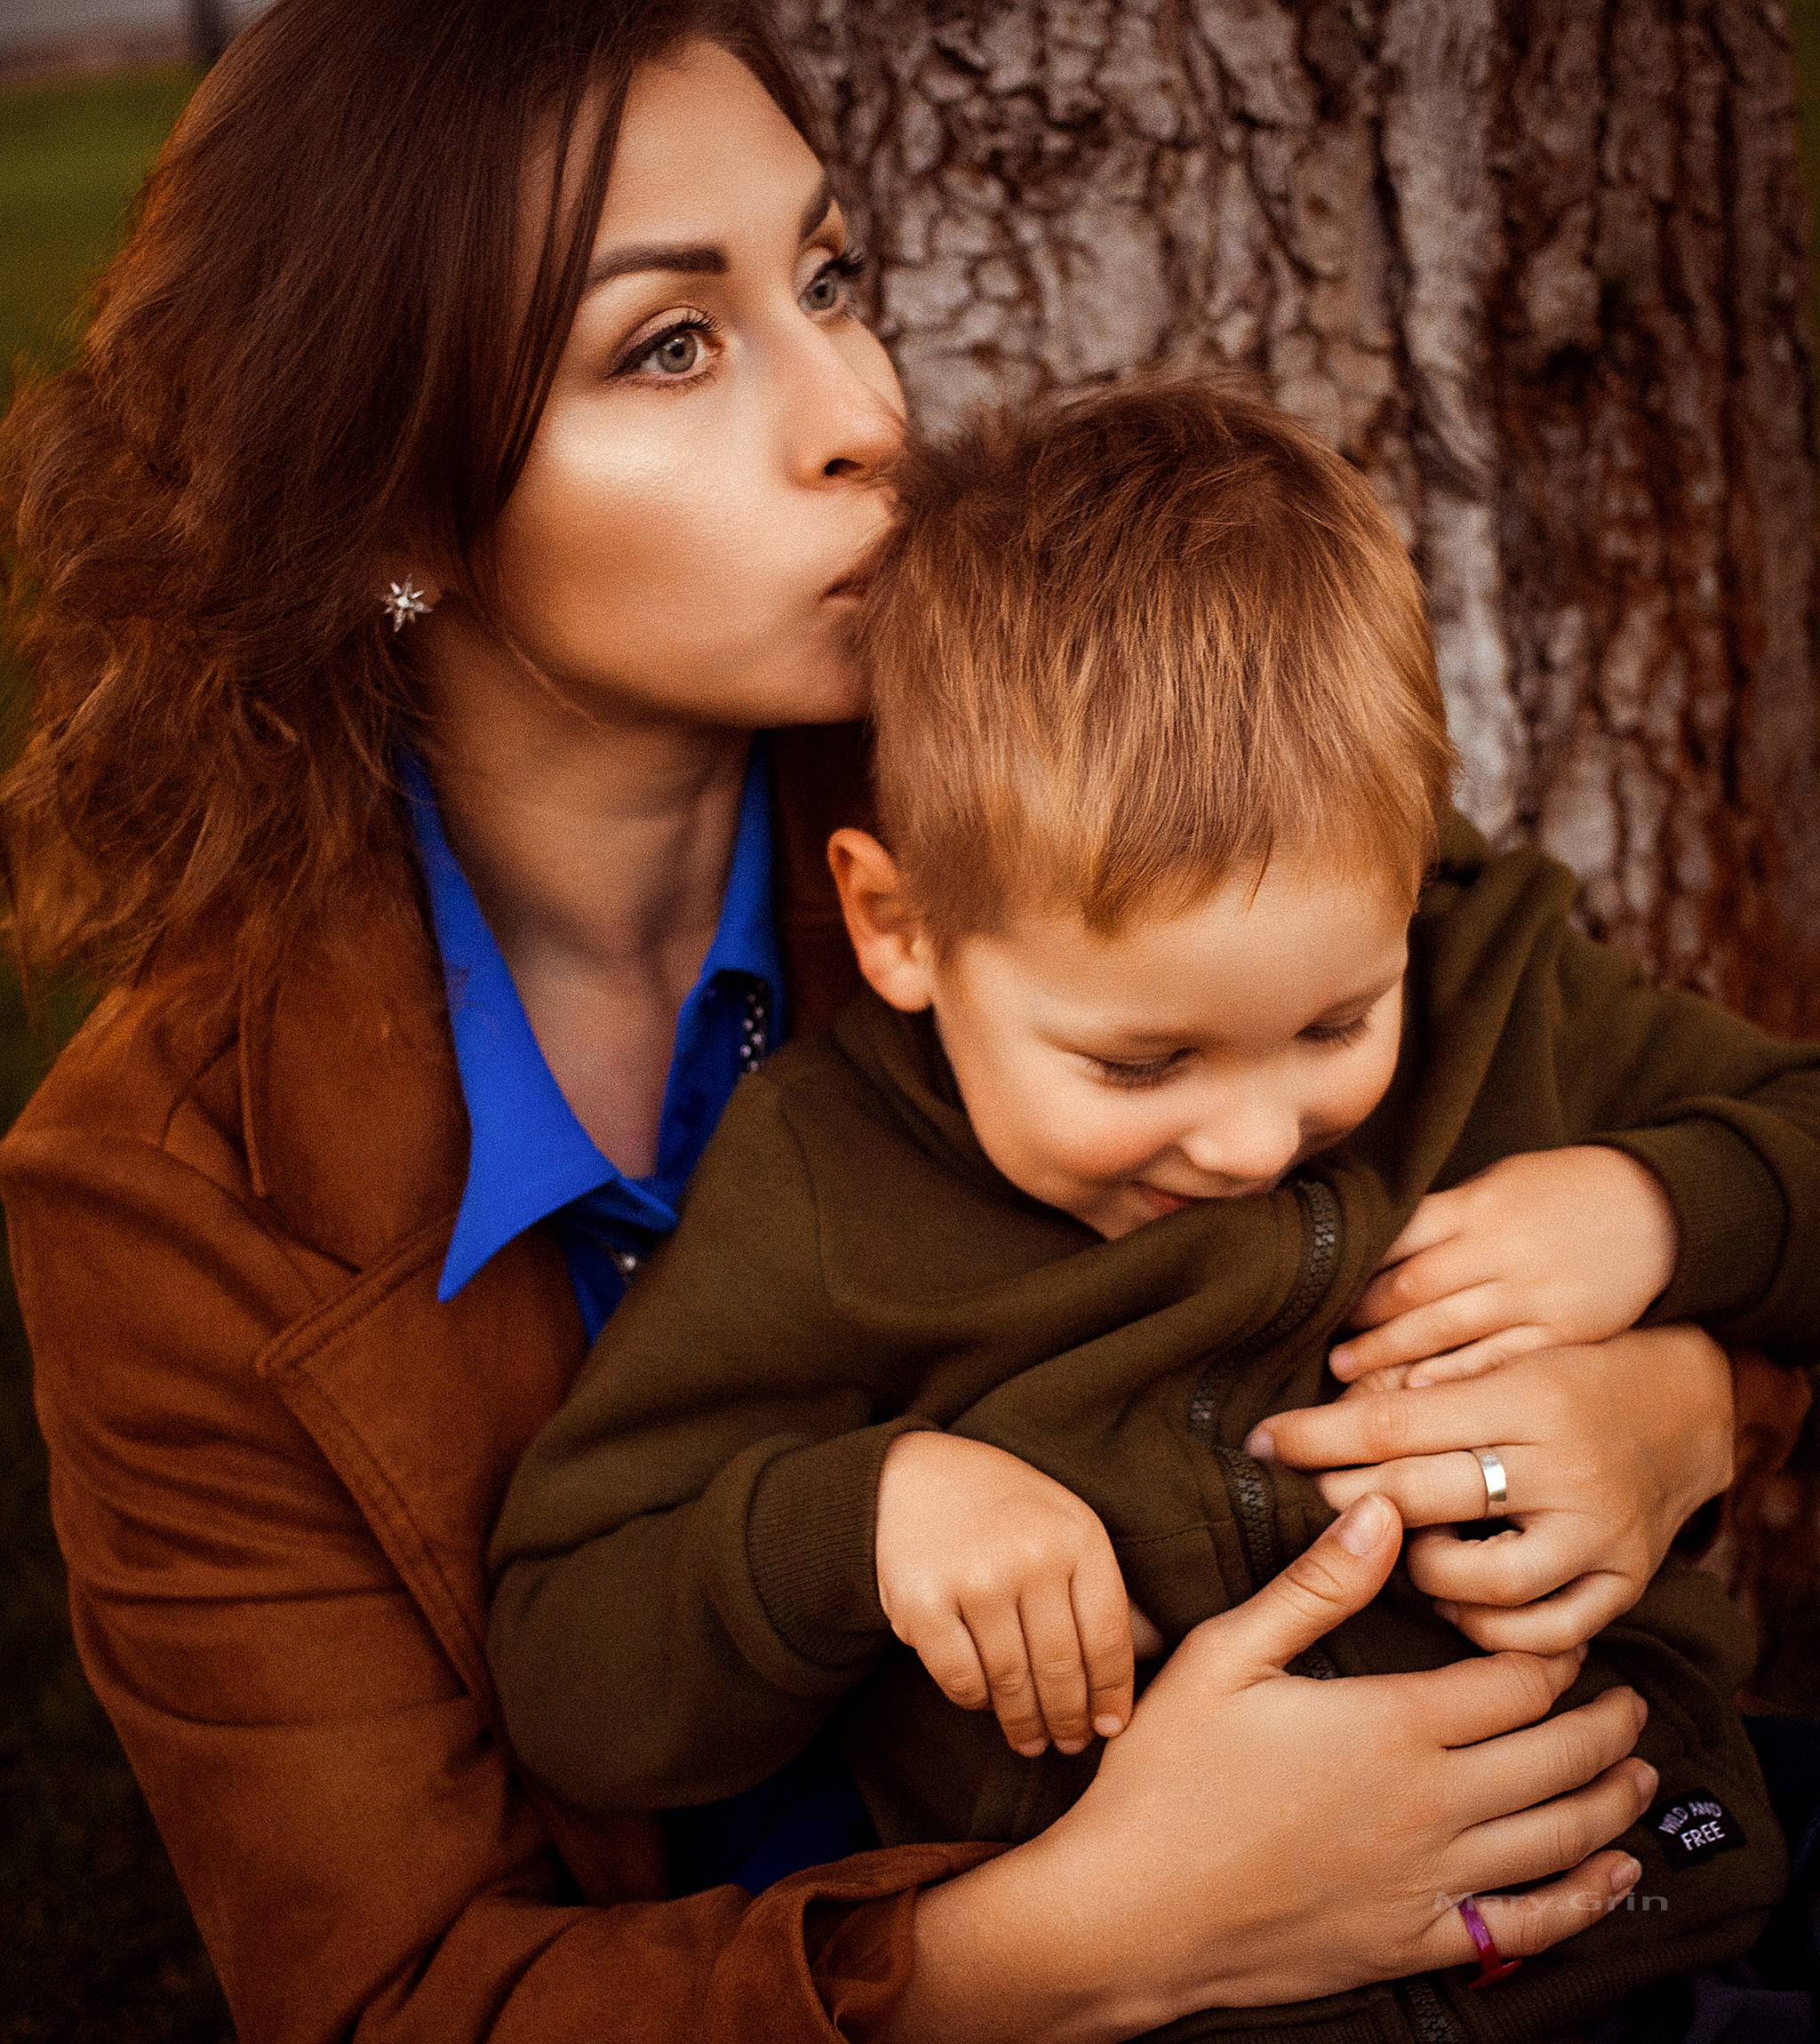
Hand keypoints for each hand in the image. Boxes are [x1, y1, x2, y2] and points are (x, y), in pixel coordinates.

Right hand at [875, 1432, 1136, 1756]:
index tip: (1111, 1726)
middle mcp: (1030, 1556)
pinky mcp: (922, 1604)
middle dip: (1069, 1719)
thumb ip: (1099, 1584)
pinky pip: (961, 1679)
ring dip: (1025, 1723)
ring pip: (1012, 1682)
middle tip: (1071, 1744)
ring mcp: (975, 1579)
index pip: (1109, 1636)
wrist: (912, 1474)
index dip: (1113, 1692)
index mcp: (1077, 1535)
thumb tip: (1151, 1654)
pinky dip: (977, 1702)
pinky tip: (986, 1706)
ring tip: (1032, 1741)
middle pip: (1062, 1668)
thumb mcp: (1064, 1523)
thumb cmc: (1002, 1507)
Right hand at [887, 1495, 1653, 2041]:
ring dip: (1613, 1801)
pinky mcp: (1412, 1942)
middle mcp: (1430, 1804)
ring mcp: (1428, 1881)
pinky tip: (1614, 1877)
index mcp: (1389, 1723)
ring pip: (1560, 1839)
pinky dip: (1585, 1900)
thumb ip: (1314, 1585)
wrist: (1131, 1912)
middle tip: (1630, 1698)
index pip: (1516, 1681)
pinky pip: (1526, 1927)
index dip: (1553, 1654)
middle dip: (1607, 1723)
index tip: (1568, 1637)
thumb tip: (1382, 1511)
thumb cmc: (1166, 1774)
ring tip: (1640, 1771)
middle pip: (1558, 1757)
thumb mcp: (1224, 1656)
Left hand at [1252, 1325, 1734, 1652]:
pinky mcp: (1624, 1585)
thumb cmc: (1573, 1373)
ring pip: (1473, 1584)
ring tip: (1397, 1549)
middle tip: (1304, 1499)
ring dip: (1415, 1573)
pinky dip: (1484, 1628)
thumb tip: (1319, 1412)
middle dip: (1343, 1502)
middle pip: (1417, 1500)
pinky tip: (1456, 1601)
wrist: (1691, 1404)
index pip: (1393, 1426)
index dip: (1316, 1437)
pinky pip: (1538, 1635)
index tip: (1262, 1441)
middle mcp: (1564, 1469)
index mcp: (1526, 1397)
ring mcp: (1597, 1536)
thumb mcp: (1506, 1355)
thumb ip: (1425, 1385)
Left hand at [1329, 1147, 1679, 1385]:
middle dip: (1361, 1321)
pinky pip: (1501, 1359)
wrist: (1659, 1206)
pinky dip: (1455, 1378)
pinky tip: (1417, 1397)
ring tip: (1346, 1380)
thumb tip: (1367, 1250)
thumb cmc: (1560, 1194)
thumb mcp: (1497, 1185)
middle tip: (1319, 1351)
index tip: (1314, 1296)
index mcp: (1476, 1206)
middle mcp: (1499, 1248)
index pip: (1394, 1238)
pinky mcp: (1565, 1331)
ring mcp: (1533, 1292)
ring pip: (1447, 1328)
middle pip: (1411, 1288)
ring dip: (1391, 1355)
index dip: (1351, 1272)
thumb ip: (1440, 1219)